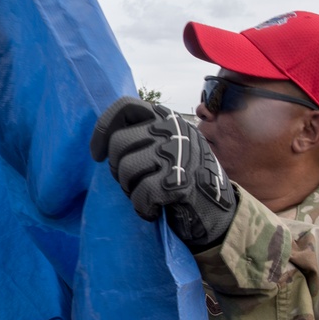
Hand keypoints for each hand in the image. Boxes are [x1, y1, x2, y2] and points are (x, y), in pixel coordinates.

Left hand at [90, 97, 236, 246]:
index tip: (97, 153)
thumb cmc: (186, 179)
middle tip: (132, 182)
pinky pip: (140, 193)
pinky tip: (153, 210)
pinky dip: (142, 207)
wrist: (221, 212)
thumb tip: (105, 141)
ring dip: (130, 188)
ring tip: (145, 195)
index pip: (124, 107)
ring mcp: (177, 153)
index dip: (103, 129)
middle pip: (118, 143)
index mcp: (166, 118)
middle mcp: (172, 129)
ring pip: (126, 168)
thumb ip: (143, 136)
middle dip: (117, 169)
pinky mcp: (179, 180)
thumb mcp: (168, 146)